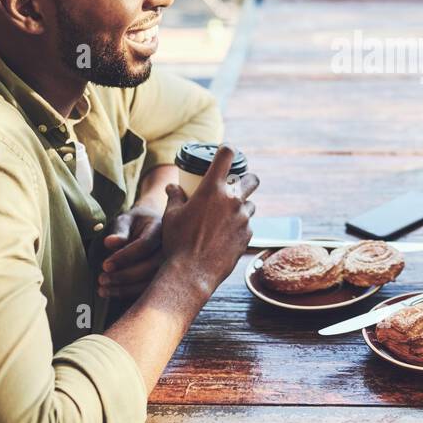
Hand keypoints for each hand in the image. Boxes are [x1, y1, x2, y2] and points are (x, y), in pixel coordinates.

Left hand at [97, 204, 163, 299]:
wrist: (154, 225)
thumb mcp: (127, 219)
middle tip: (101, 278)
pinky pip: (149, 290)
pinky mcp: (165, 277)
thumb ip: (120, 230)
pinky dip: (129, 293)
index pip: (144, 245)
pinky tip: (111, 293)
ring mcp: (171, 264)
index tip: (105, 265)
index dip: (124, 257)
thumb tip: (110, 242)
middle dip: (124, 276)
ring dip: (125, 289)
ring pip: (151, 282)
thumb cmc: (136, 222)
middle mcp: (170, 248)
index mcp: (160, 229)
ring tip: (103, 289)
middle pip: (150, 266)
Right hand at [155, 144, 258, 302]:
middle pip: (251, 179)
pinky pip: (247, 225)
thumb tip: (172, 188)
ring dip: (241, 206)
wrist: (192, 273)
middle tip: (236, 186)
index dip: (228, 150)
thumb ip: (175, 197)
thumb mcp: (171, 216)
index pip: (227, 155)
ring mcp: (243, 218)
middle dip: (246, 179)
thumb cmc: (178, 242)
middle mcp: (232, 200)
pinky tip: (225, 236)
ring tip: (226, 216)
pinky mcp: (248, 235)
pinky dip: (239, 226)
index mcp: (212, 189)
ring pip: (250, 204)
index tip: (226, 152)